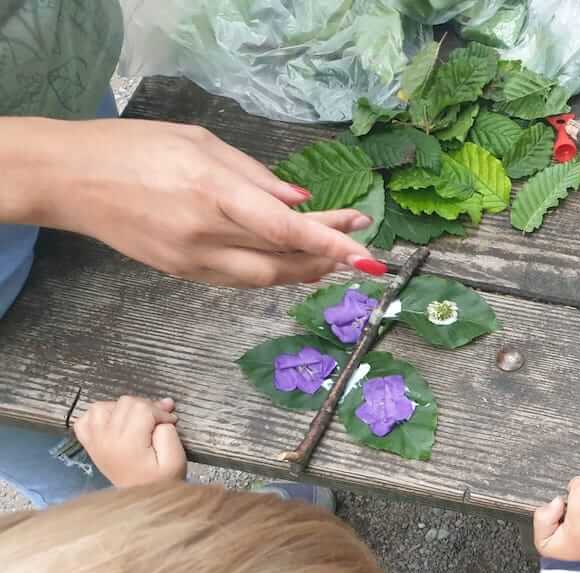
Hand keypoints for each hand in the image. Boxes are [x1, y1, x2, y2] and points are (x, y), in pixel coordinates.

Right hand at [37, 119, 383, 286]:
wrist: (71, 180)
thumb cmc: (134, 148)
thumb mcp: (200, 142)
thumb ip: (255, 176)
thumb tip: (299, 200)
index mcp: (212, 192)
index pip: (285, 229)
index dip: (331, 242)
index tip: (366, 250)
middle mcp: (206, 235)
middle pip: (283, 258)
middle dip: (328, 253)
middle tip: (359, 242)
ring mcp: (194, 262)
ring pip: (266, 278)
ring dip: (306, 269)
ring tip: (335, 256)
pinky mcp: (184, 275)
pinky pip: (241, 280)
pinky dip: (273, 273)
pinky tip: (292, 263)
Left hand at [74, 396, 187, 487]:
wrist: (140, 501)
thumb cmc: (160, 482)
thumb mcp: (175, 460)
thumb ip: (169, 434)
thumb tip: (160, 419)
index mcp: (128, 442)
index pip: (143, 408)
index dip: (161, 411)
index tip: (172, 422)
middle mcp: (106, 438)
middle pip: (125, 403)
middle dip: (146, 406)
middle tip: (160, 419)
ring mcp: (94, 440)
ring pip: (103, 406)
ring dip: (122, 408)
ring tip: (137, 418)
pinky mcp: (89, 444)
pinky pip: (86, 418)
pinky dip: (99, 415)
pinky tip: (113, 422)